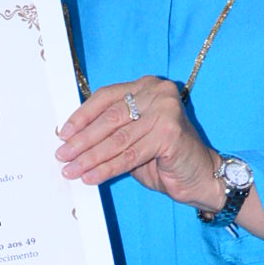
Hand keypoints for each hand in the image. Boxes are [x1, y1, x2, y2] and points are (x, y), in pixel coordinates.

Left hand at [56, 79, 223, 211]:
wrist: (200, 176)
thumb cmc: (164, 157)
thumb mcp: (133, 137)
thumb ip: (110, 131)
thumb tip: (72, 138)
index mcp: (146, 87)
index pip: (106, 97)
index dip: (82, 116)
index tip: (64, 134)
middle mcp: (158, 93)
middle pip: (110, 118)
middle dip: (82, 140)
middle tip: (63, 155)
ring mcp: (166, 112)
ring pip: (117, 138)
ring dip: (90, 157)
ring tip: (72, 170)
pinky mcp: (170, 134)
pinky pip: (129, 155)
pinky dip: (107, 168)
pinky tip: (92, 177)